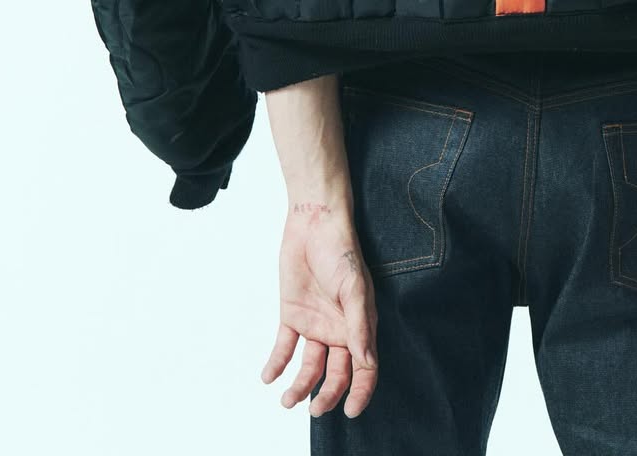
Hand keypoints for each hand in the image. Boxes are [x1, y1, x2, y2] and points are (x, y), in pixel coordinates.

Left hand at [260, 201, 378, 418]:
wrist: (313, 224)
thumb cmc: (342, 251)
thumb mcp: (355, 287)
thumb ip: (360, 325)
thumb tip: (367, 362)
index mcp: (360, 325)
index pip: (365, 368)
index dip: (361, 392)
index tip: (350, 412)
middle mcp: (339, 330)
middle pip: (336, 374)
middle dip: (326, 396)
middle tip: (313, 410)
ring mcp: (315, 324)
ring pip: (309, 367)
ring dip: (299, 386)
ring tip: (286, 400)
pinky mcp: (292, 316)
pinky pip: (284, 347)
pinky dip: (276, 364)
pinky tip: (268, 377)